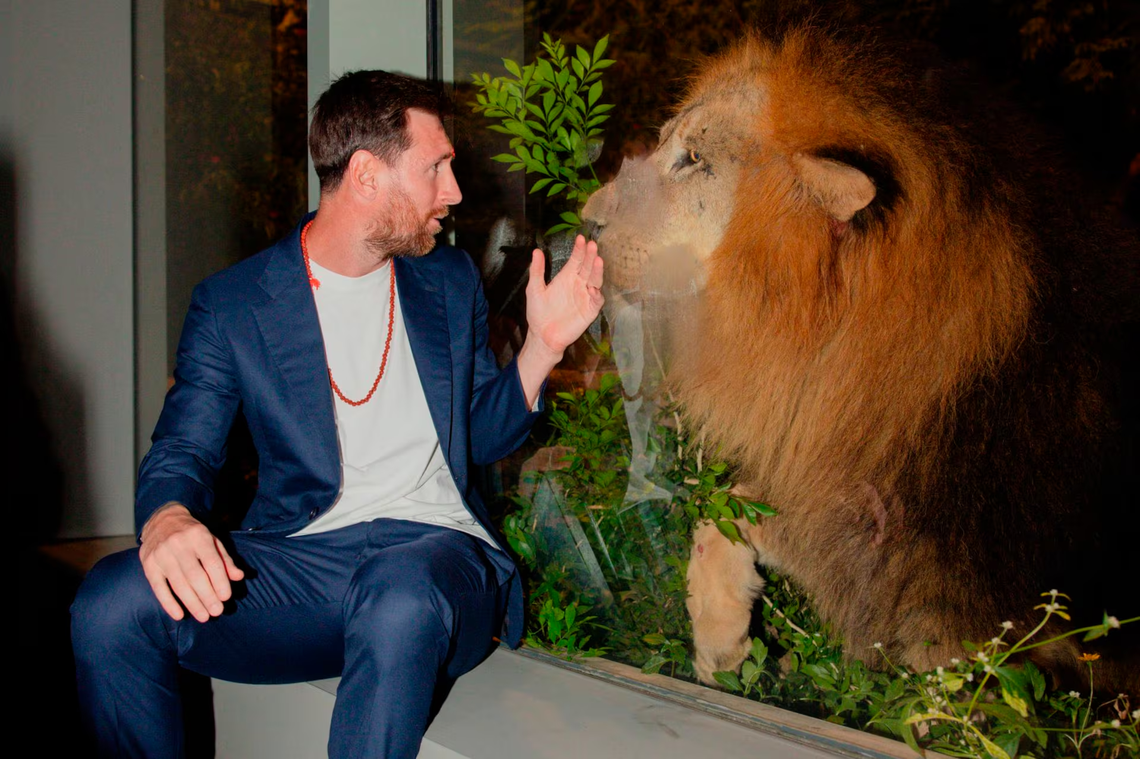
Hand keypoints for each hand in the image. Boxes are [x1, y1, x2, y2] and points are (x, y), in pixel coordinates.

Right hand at [139, 504, 243, 621]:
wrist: (162, 520)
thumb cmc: (193, 534)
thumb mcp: (212, 540)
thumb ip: (225, 559)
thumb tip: (238, 577)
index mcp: (199, 536)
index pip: (212, 562)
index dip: (220, 581)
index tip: (226, 597)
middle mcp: (179, 544)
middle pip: (195, 576)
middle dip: (207, 596)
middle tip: (217, 612)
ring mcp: (161, 554)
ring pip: (178, 584)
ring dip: (192, 603)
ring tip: (204, 616)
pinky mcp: (148, 564)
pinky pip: (158, 587)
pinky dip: (169, 603)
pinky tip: (179, 615)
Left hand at [525, 234, 604, 358]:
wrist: (542, 336)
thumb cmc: (538, 313)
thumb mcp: (534, 289)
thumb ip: (537, 271)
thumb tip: (536, 251)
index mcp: (566, 277)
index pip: (576, 260)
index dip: (579, 249)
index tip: (581, 238)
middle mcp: (578, 284)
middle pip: (587, 267)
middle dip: (590, 256)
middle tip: (592, 245)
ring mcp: (585, 296)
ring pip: (595, 280)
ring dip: (597, 271)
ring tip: (597, 261)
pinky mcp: (590, 310)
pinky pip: (596, 300)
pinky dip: (597, 294)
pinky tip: (593, 288)